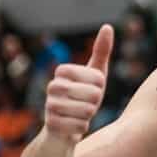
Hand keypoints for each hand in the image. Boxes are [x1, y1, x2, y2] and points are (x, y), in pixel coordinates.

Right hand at [44, 24, 113, 143]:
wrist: (62, 130)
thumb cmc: (82, 99)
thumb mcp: (95, 75)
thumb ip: (101, 51)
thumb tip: (107, 26)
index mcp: (62, 71)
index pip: (97, 77)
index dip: (100, 86)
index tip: (91, 89)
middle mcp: (52, 86)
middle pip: (94, 94)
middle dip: (95, 103)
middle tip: (86, 105)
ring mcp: (49, 105)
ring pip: (88, 111)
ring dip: (89, 116)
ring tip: (79, 115)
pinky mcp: (50, 125)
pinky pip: (80, 126)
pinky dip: (82, 128)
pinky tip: (74, 126)